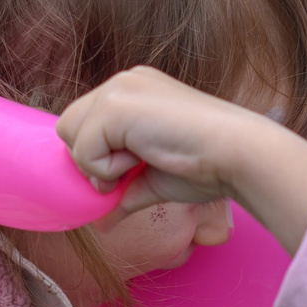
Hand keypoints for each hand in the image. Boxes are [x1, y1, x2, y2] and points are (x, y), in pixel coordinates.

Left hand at [54, 66, 259, 203]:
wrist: (238, 154)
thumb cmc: (207, 166)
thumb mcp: (154, 178)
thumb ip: (124, 192)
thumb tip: (102, 224)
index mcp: (135, 91)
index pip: (85, 124)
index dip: (97, 156)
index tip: (130, 172)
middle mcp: (124, 82)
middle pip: (68, 125)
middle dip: (90, 158)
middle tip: (130, 172)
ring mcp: (119, 89)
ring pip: (69, 134)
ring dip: (99, 163)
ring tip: (140, 163)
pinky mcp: (116, 105)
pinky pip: (83, 149)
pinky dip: (107, 168)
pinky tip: (144, 158)